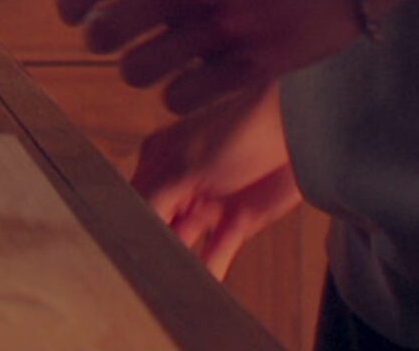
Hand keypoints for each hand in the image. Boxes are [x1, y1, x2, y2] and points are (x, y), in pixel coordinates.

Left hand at [54, 0, 365, 116]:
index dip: (70, 1)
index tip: (72, 14)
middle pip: (103, 32)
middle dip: (101, 39)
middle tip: (114, 39)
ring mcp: (224, 21)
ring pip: (137, 71)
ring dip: (141, 69)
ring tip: (162, 58)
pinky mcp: (256, 61)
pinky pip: (182, 96)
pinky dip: (179, 91)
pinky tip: (194, 78)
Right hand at [133, 88, 300, 277]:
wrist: (296, 131)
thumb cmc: (239, 130)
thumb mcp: (185, 163)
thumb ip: (155, 197)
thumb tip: (127, 226)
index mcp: (160, 159)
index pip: (135, 199)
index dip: (128, 225)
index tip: (122, 252)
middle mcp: (181, 182)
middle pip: (158, 223)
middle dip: (153, 247)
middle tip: (143, 278)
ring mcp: (208, 202)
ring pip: (185, 241)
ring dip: (179, 262)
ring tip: (169, 288)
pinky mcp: (237, 221)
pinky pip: (216, 251)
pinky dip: (209, 268)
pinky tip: (202, 286)